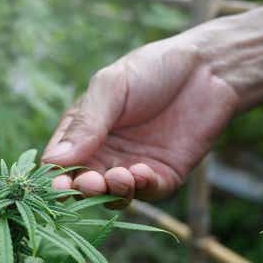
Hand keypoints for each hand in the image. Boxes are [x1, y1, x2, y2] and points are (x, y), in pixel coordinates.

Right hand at [42, 35, 238, 201]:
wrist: (207, 68)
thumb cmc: (152, 69)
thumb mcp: (110, 88)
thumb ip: (85, 124)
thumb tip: (54, 160)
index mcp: (83, 132)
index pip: (60, 162)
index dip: (57, 176)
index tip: (59, 184)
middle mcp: (104, 154)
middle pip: (84, 185)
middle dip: (84, 189)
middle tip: (90, 182)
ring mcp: (132, 167)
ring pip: (113, 195)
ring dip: (112, 193)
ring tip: (119, 177)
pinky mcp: (163, 176)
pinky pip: (147, 193)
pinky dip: (141, 189)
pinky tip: (141, 173)